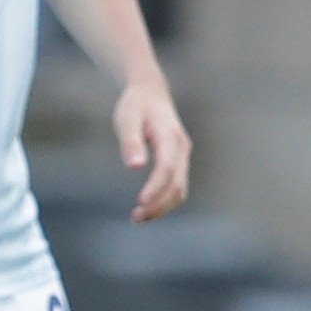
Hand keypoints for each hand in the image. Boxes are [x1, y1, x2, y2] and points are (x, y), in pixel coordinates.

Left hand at [114, 77, 190, 222]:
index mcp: (169, 136)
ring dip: (162, 206)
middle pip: (176, 183)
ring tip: (137, 217)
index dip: (156, 187)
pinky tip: (146, 207)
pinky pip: (176, 186)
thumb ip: (130, 141)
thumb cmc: (135, 105)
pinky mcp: (178, 162)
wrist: (150, 93)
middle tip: (135, 217)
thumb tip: (135, 166)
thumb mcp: (127, 118)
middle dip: (159, 204)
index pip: (167, 167)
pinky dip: (164, 200)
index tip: (141, 202)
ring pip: (179, 189)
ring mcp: (182, 156)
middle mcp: (181, 148)